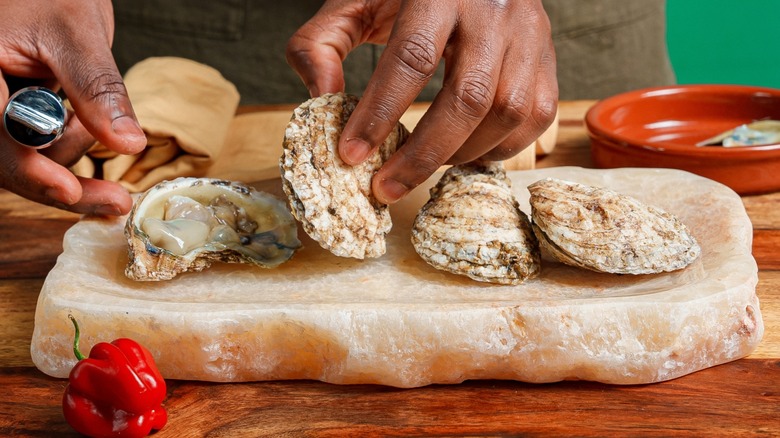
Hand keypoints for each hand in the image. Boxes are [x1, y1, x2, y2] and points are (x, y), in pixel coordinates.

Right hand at [0, 0, 145, 214]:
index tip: (71, 190)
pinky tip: (88, 128)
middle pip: (6, 163)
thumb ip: (97, 88)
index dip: (31, 173)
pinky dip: (64, 149)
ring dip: (66, 157)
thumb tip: (127, 142)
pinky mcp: (9, 115)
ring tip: (96, 121)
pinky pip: (31, 146)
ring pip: (21, 160)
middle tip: (114, 200)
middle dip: (61, 184)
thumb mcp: (76, 32)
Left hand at [288, 0, 557, 203]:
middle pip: (469, 97)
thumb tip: (321, 97)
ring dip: (463, 153)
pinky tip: (465, 153)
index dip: (380, 112)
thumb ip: (322, 42)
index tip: (351, 155)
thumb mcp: (356, 0)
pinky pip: (536, 116)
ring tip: (423, 166)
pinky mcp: (548, 56)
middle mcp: (493, 9)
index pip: (412, 57)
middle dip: (423, 154)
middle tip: (385, 187)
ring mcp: (529, 33)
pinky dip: (500, 148)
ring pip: (508, 111)